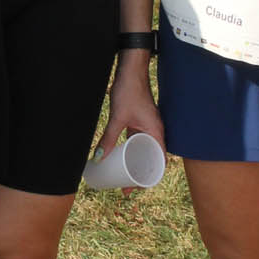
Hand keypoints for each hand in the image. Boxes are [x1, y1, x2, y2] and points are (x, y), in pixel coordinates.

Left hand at [92, 53, 163, 182]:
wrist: (131, 70)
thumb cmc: (129, 91)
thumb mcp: (118, 118)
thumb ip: (109, 137)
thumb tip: (99, 157)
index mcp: (156, 132)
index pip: (158, 163)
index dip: (149, 178)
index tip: (136, 188)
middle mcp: (156, 131)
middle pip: (152, 160)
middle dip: (140, 175)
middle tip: (125, 189)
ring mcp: (149, 127)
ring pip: (145, 152)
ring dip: (136, 165)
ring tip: (123, 177)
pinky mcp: (141, 122)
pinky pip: (139, 142)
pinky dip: (133, 152)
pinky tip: (123, 158)